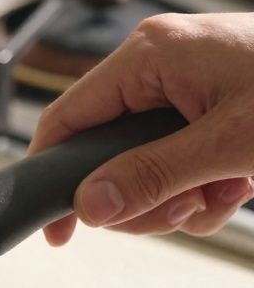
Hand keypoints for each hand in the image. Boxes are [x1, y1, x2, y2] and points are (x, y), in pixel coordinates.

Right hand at [30, 13, 253, 245]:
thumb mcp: (229, 146)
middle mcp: (161, 69)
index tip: (56, 230)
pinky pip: (177, 166)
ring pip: (142, 169)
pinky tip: (237, 187)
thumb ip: (151, 176)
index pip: (67, 119)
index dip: (53, 177)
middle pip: (104, 154)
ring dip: (177, 199)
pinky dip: (203, 190)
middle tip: (178, 209)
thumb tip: (90, 206)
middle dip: (139, 197)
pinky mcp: (211, 113)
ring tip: (222, 194)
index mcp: (151, 57)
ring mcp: (186, 91)